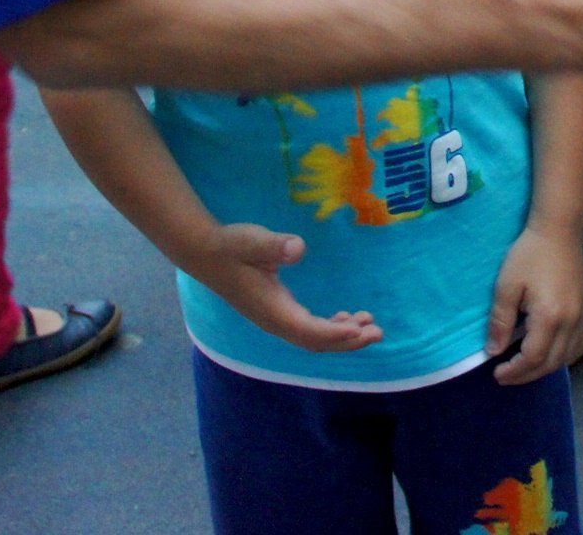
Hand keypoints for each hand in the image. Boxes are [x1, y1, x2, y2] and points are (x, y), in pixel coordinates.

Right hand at [179, 223, 384, 353]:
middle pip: (316, 342)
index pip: (308, 331)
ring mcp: (276, 319)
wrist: (205, 253)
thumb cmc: (231, 246)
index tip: (360, 330)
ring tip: (370, 324)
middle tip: (377, 331)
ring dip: (343, 336)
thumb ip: (274, 245)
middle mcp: (275, 321)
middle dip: (347, 341)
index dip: (335, 334)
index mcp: (272, 310)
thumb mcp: (253, 240)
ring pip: (314, 338)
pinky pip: (309, 329)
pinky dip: (331, 328)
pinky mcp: (277, 312)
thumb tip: (297, 249)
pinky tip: (347, 319)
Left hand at [489, 225, 582, 382]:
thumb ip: (500, 321)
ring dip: (544, 368)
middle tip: (505, 376)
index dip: (514, 371)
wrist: (559, 231)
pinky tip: (548, 353)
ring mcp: (582, 317)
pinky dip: (562, 356)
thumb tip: (493, 351)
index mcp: (549, 316)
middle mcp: (571, 321)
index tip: (496, 373)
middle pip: (551, 363)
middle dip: (526, 375)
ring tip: (523, 368)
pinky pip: (578, 345)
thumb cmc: (529, 254)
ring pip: (567, 357)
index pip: (533, 357)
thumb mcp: (506, 286)